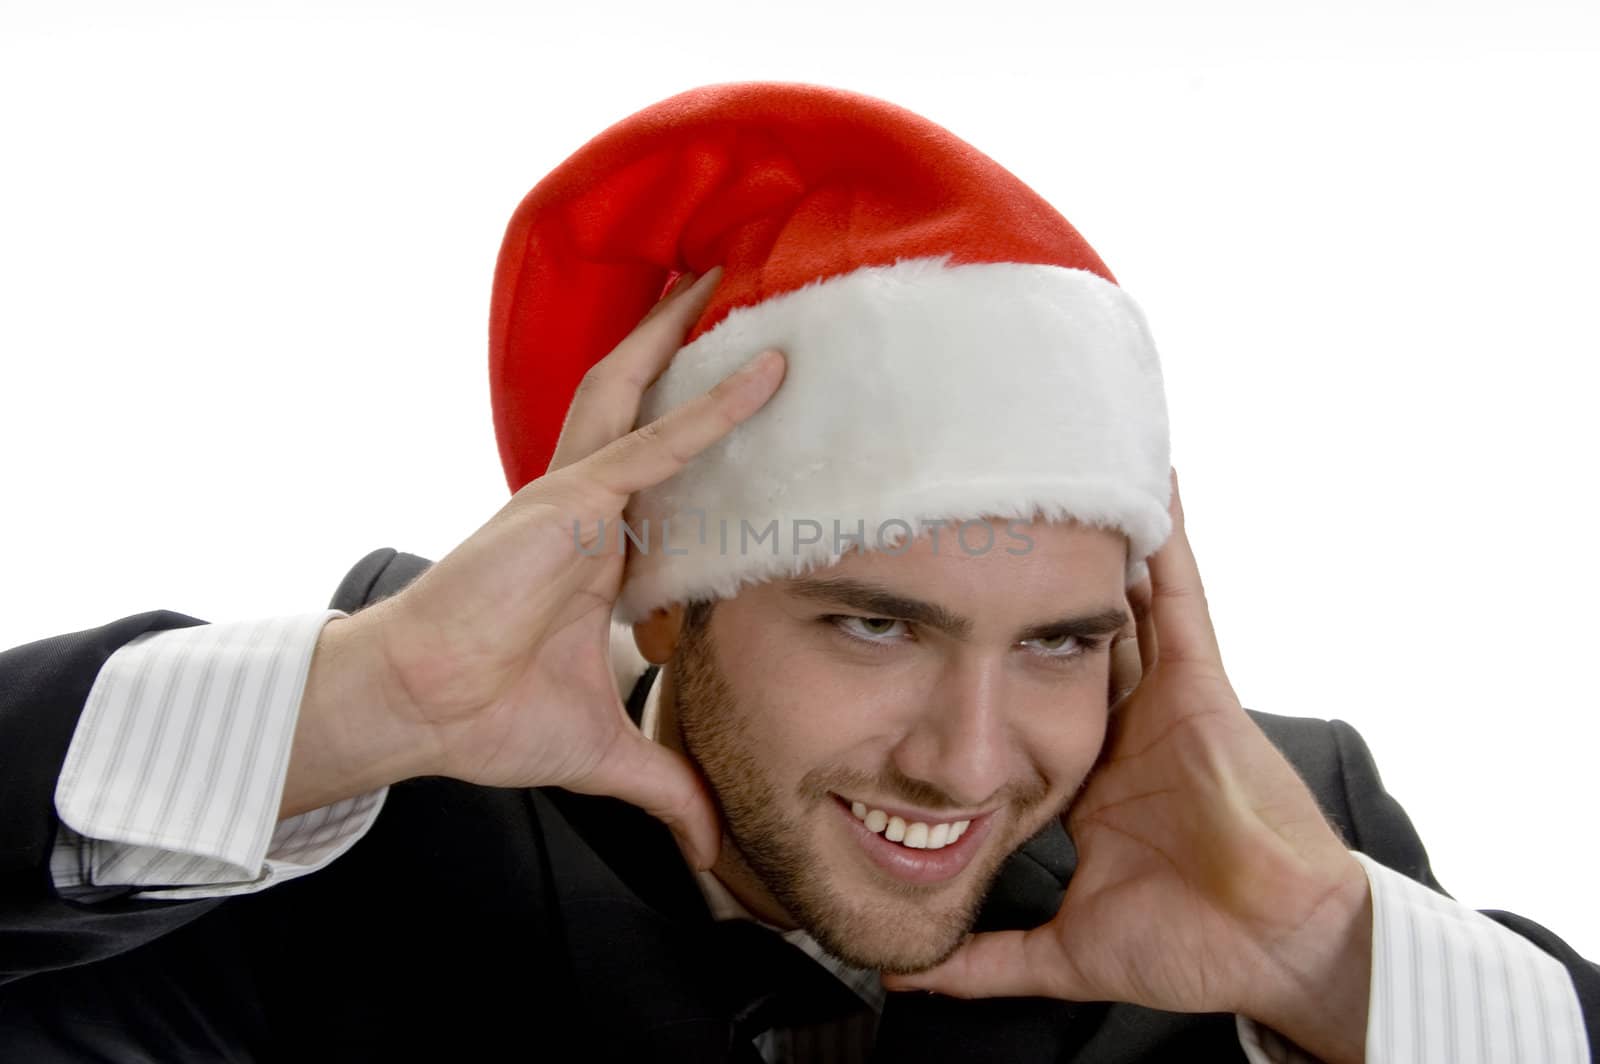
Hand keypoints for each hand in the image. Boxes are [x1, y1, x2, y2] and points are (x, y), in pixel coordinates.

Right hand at [285, 268, 784, 871]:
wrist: (420, 714)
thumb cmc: (490, 717)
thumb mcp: (608, 751)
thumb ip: (668, 788)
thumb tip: (715, 849)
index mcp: (597, 554)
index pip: (660, 475)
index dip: (701, 432)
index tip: (752, 402)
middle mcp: (587, 510)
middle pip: (642, 405)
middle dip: (678, 345)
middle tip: (730, 291)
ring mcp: (576, 500)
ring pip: (641, 397)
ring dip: (684, 337)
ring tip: (727, 278)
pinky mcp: (569, 507)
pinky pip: (653, 447)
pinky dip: (710, 412)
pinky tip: (763, 376)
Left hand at [884, 472, 1372, 1063]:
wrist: (1278, 948)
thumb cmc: (1193, 948)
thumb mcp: (1064, 953)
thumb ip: (985, 960)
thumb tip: (903, 973)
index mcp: (1088, 775)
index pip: (1029, 699)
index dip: (989, 655)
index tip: (941, 612)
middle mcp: (1122, 724)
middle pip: (1068, 634)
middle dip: (1032, 579)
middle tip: (984, 512)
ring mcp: (1163, 698)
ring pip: (1118, 601)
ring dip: (1089, 541)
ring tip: (1048, 470)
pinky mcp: (1202, 684)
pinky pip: (1180, 596)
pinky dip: (1166, 540)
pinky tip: (1149, 482)